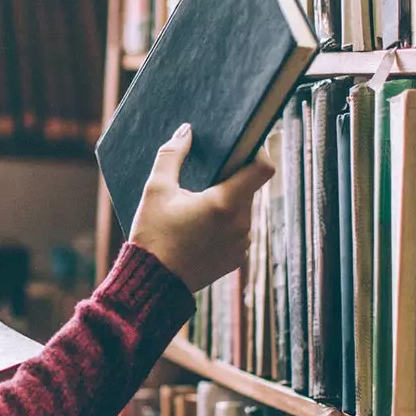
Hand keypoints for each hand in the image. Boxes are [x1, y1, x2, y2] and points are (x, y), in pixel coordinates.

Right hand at [129, 123, 274, 291]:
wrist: (152, 284)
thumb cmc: (152, 235)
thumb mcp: (155, 190)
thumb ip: (171, 155)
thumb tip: (186, 131)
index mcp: (225, 203)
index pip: (263, 168)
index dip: (257, 152)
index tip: (242, 146)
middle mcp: (241, 224)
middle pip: (249, 188)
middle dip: (232, 178)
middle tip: (206, 176)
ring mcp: (241, 244)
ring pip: (243, 210)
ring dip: (227, 202)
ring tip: (197, 204)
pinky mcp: (236, 259)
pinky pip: (237, 231)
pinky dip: (223, 225)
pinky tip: (198, 228)